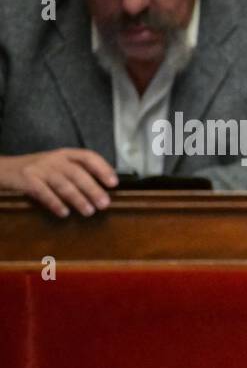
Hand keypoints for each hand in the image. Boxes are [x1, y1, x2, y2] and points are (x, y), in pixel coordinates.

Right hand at [0, 148, 116, 216]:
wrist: (3, 169)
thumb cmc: (38, 172)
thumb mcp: (58, 167)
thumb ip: (77, 174)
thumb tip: (103, 192)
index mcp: (65, 154)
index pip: (88, 156)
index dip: (103, 168)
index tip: (113, 183)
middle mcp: (54, 159)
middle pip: (77, 173)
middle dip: (93, 189)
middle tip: (104, 204)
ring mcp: (39, 168)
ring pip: (62, 183)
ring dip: (78, 198)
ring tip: (89, 212)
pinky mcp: (26, 179)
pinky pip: (43, 192)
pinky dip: (55, 202)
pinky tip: (64, 212)